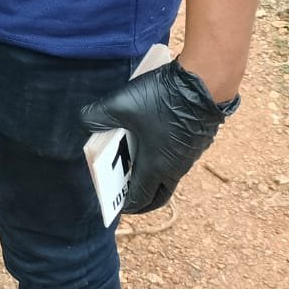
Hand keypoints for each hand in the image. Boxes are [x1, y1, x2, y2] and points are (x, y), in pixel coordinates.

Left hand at [80, 61, 232, 214]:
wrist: (204, 84)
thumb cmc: (163, 100)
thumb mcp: (119, 105)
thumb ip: (95, 116)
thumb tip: (85, 123)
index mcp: (157, 167)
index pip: (140, 198)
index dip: (126, 204)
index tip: (114, 204)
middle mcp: (176, 167)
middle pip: (159, 194)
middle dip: (142, 199)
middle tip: (126, 194)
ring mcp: (189, 155)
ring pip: (169, 176)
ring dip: (152, 176)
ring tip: (132, 164)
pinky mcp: (197, 141)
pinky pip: (178, 159)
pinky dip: (163, 159)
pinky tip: (150, 141)